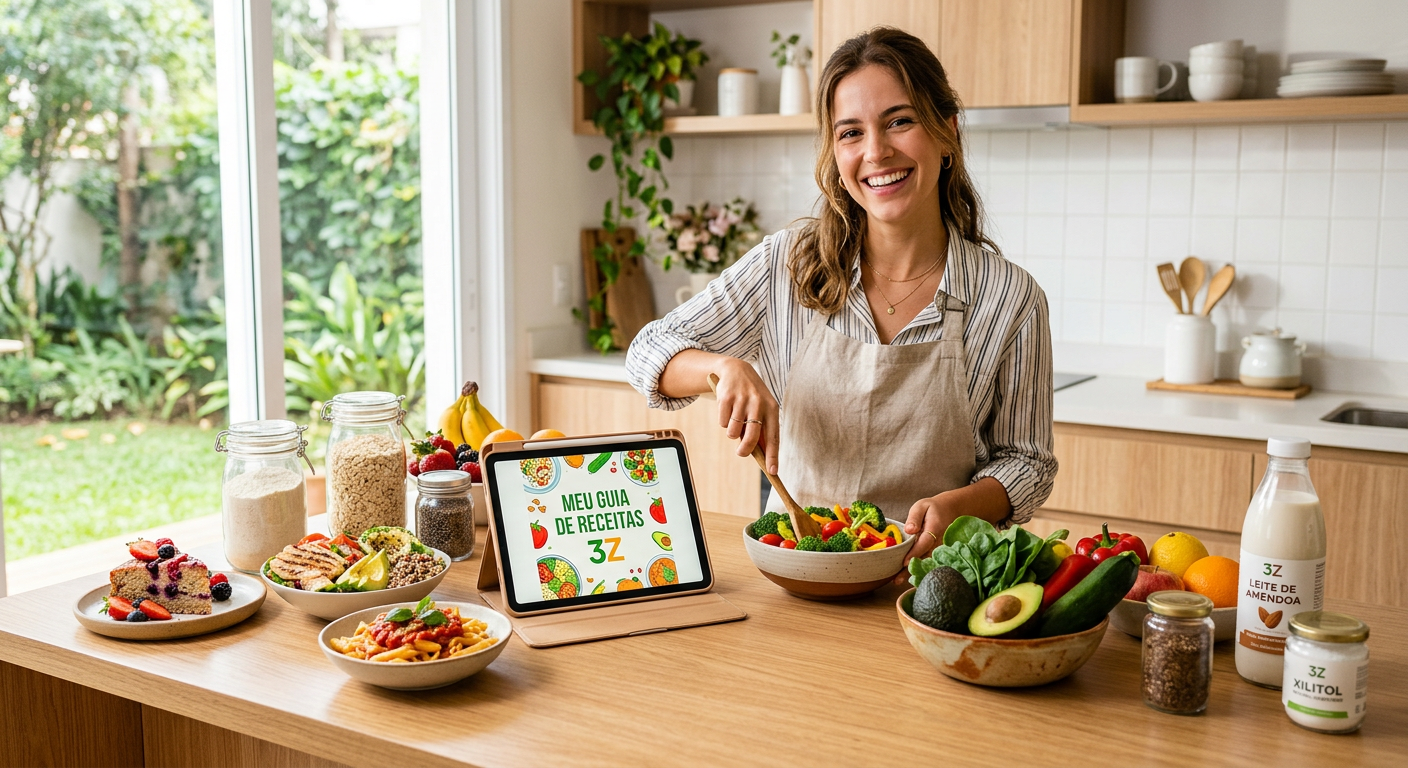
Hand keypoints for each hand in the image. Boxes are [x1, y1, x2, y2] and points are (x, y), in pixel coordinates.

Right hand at [711, 357, 778, 474]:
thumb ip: (762, 430)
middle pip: (752, 438)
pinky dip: (723, 421)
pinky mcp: (726, 397)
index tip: (773, 472)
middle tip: (741, 453)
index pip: (774, 437)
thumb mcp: (762, 409)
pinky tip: (728, 410)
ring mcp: (742, 400)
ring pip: (734, 433)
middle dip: (745, 450)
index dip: (773, 456)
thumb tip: (763, 456)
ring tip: (735, 420)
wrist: (736, 369)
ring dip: (732, 432)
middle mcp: (759, 403)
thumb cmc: (752, 397)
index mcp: (772, 408)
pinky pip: (722, 423)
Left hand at [893, 494, 959, 583]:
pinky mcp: (935, 552)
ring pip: (925, 562)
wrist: (950, 510)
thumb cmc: (932, 508)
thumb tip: (909, 530)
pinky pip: (927, 562)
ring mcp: (937, 549)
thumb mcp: (922, 506)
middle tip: (896, 580)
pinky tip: (907, 579)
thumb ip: (914, 517)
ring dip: (913, 572)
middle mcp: (937, 542)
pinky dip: (918, 570)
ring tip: (897, 581)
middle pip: (924, 558)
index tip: (904, 562)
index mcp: (934, 529)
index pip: (924, 543)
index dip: (914, 553)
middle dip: (910, 569)